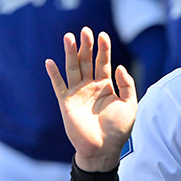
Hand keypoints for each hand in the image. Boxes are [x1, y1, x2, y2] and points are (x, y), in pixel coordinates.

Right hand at [46, 28, 135, 171]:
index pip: (103, 62)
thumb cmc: (118, 130)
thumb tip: (119, 66)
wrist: (104, 149)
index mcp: (106, 86)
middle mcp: (91, 87)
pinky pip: (58, 86)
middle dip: (86, 46)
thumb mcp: (130, 104)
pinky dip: (54, 74)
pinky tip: (50, 61)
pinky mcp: (66, 103)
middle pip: (87, 61)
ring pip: (73, 69)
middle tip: (85, 31)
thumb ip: (127, 85)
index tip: (103, 35)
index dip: (103, 49)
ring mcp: (78, 94)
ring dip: (71, 53)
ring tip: (69, 37)